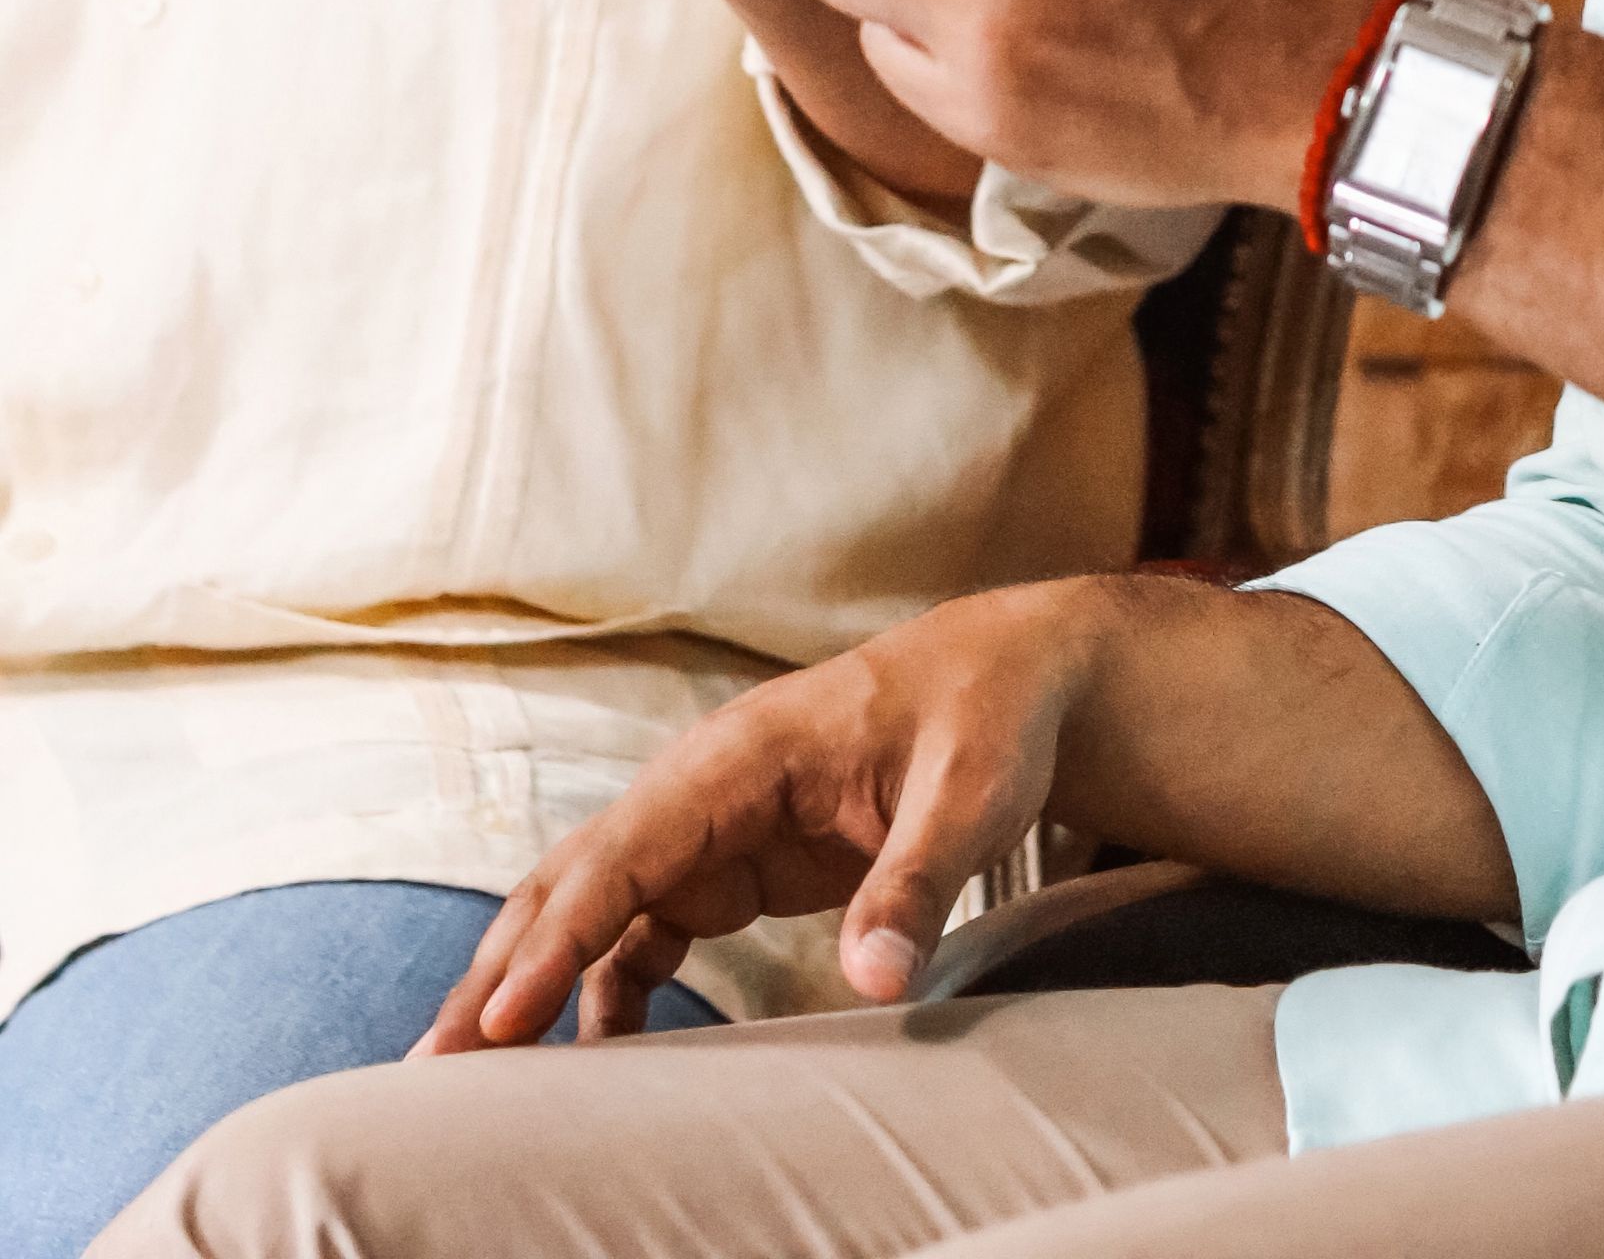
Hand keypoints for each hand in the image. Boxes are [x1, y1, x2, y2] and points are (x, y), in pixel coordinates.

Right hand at [420, 581, 1110, 1047]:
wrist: (1008, 681)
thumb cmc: (990, 719)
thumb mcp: (972, 793)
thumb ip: (918, 880)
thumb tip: (879, 981)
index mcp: (741, 753)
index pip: (626, 850)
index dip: (558, 937)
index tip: (500, 1018)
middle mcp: (701, 787)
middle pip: (573, 880)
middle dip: (498, 969)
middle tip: (431, 1070)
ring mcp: (705, 828)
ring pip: (587, 910)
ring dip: (525, 987)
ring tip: (468, 1086)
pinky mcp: (725, 867)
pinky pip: (636, 938)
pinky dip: (592, 996)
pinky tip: (580, 1068)